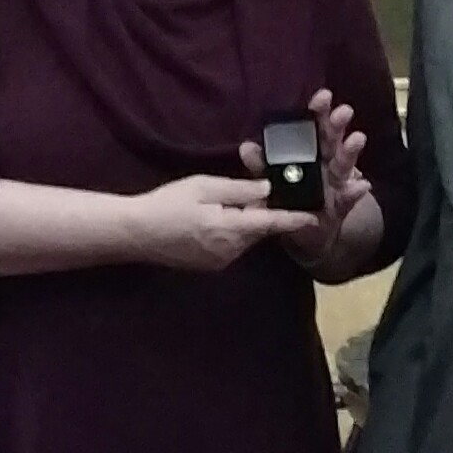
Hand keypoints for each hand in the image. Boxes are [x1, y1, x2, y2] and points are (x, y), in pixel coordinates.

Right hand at [126, 174, 315, 273]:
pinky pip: (232, 246)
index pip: (271, 223)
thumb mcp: (204, 187)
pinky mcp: (210, 265)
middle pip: (259, 230)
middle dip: (262, 212)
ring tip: (226, 202)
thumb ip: (239, 190)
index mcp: (231, 229)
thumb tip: (267, 190)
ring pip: (245, 238)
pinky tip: (214, 218)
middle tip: (256, 191)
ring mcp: (220, 261)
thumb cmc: (167, 204)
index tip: (316, 218)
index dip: (294, 220)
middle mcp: (230, 251)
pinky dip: (232, 231)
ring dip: (245, 222)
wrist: (136, 233)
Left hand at [240, 89, 371, 268]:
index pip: (315, 127)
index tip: (322, 96)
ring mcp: (338, 183)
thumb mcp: (272, 183)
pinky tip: (362, 185)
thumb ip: (261, 166)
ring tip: (357, 139)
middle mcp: (327, 162)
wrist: (307, 235)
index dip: (318, 111)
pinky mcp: (342, 205)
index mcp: (310, 152)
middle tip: (342, 111)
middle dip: (337, 124)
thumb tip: (246, 146)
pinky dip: (355, 191)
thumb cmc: (291, 201)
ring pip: (345, 163)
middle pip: (332, 139)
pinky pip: (349, 198)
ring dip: (350, 150)